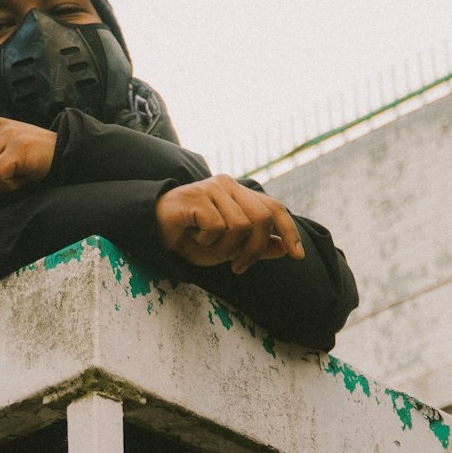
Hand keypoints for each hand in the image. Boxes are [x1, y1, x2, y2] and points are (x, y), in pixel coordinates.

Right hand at [155, 176, 304, 272]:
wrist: (153, 231)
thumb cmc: (191, 239)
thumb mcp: (227, 249)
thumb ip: (255, 246)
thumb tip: (285, 248)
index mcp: (240, 194)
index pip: (274, 208)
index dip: (289, 231)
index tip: (298, 256)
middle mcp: (229, 185)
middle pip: (261, 219)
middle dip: (254, 250)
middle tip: (238, 267)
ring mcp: (212, 188)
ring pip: (239, 226)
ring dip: (225, 248)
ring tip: (208, 249)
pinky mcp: (196, 196)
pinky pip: (216, 227)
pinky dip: (207, 242)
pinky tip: (194, 238)